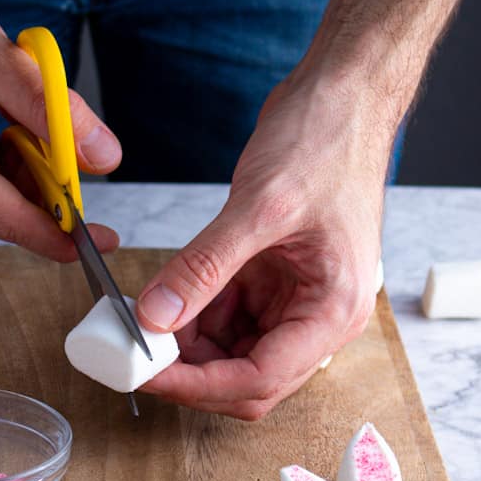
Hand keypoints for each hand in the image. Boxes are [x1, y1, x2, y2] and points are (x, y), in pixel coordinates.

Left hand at [136, 69, 391, 418]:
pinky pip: (231, 317)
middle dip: (192, 371)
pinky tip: (167, 297)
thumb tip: (156, 315)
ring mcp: (298, 298)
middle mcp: (321, 315)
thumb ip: (205, 266)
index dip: (199, 384)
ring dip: (190, 344)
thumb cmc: (328, 142)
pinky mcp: (276, 278)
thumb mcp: (259, 206)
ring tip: (146, 318)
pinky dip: (197, 315)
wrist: (344, 96)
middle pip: (249, 378)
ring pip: (235, 351)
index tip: (148, 373)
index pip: (260, 378)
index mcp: (335, 309)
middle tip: (137, 353)